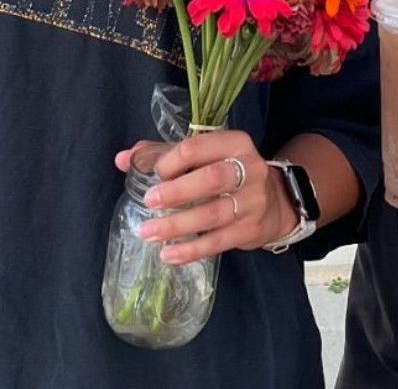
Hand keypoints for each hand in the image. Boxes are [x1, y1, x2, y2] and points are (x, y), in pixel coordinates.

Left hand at [113, 132, 297, 265]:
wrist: (275, 202)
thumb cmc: (228, 172)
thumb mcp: (204, 155)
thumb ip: (162, 153)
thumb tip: (122, 159)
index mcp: (234, 142)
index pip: (197, 147)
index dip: (170, 161)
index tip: (154, 176)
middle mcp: (249, 168)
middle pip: (211, 178)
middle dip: (176, 191)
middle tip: (149, 203)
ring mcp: (253, 201)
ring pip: (213, 214)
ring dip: (177, 225)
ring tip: (148, 233)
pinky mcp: (251, 229)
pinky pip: (218, 242)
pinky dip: (191, 250)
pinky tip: (169, 255)